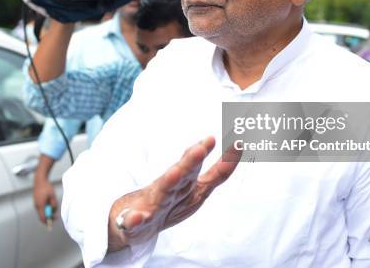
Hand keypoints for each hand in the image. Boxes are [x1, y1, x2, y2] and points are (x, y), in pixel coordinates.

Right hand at [33, 177, 57, 223]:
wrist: (39, 180)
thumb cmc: (46, 187)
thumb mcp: (52, 195)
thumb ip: (54, 204)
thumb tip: (54, 210)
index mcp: (40, 205)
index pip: (43, 217)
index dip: (47, 221)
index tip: (51, 223)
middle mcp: (37, 205)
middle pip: (42, 216)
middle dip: (49, 216)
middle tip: (55, 216)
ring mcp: (35, 203)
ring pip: (42, 211)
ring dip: (48, 211)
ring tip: (53, 203)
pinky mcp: (36, 201)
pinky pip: (41, 208)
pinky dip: (45, 208)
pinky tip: (49, 201)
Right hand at [107, 136, 240, 251]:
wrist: (129, 225)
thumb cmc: (166, 202)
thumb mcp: (193, 188)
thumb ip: (215, 174)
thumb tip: (238, 149)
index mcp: (186, 186)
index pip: (208, 173)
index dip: (225, 162)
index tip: (239, 144)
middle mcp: (169, 191)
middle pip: (184, 175)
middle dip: (192, 161)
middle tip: (203, 146)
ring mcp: (151, 205)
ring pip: (161, 192)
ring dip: (168, 182)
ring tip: (175, 173)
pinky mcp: (132, 222)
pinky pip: (133, 222)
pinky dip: (134, 219)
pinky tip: (137, 217)